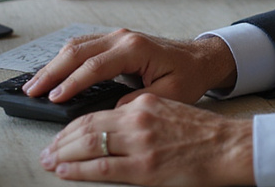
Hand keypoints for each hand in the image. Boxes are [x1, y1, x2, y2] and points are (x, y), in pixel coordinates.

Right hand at [23, 29, 237, 105]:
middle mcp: (123, 37)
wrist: (199, 58)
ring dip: (53, 64)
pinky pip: (82, 45)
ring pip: (76, 45)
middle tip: (31, 91)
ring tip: (33, 84)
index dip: (72, 82)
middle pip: (77, 51)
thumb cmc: (188, 75)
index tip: (53, 98)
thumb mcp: (170, 94)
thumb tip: (111, 109)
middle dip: (51, 72)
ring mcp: (117, 35)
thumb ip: (139, 101)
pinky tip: (51, 72)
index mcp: (136, 48)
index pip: (95, 66)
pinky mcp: (113, 40)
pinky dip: (63, 58)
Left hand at [39, 95, 253, 185]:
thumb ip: (139, 114)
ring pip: (88, 145)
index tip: (58, 135)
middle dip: (60, 140)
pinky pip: (100, 168)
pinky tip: (64, 171)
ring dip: (62, 154)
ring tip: (49, 161)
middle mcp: (138, 119)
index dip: (71, 125)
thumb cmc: (202, 133)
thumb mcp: (167, 110)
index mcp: (143, 103)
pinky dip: (76, 170)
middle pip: (86, 127)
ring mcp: (140, 144)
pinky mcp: (144, 168)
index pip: (96, 112)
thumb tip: (110, 124)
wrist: (228, 146)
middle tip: (46, 150)